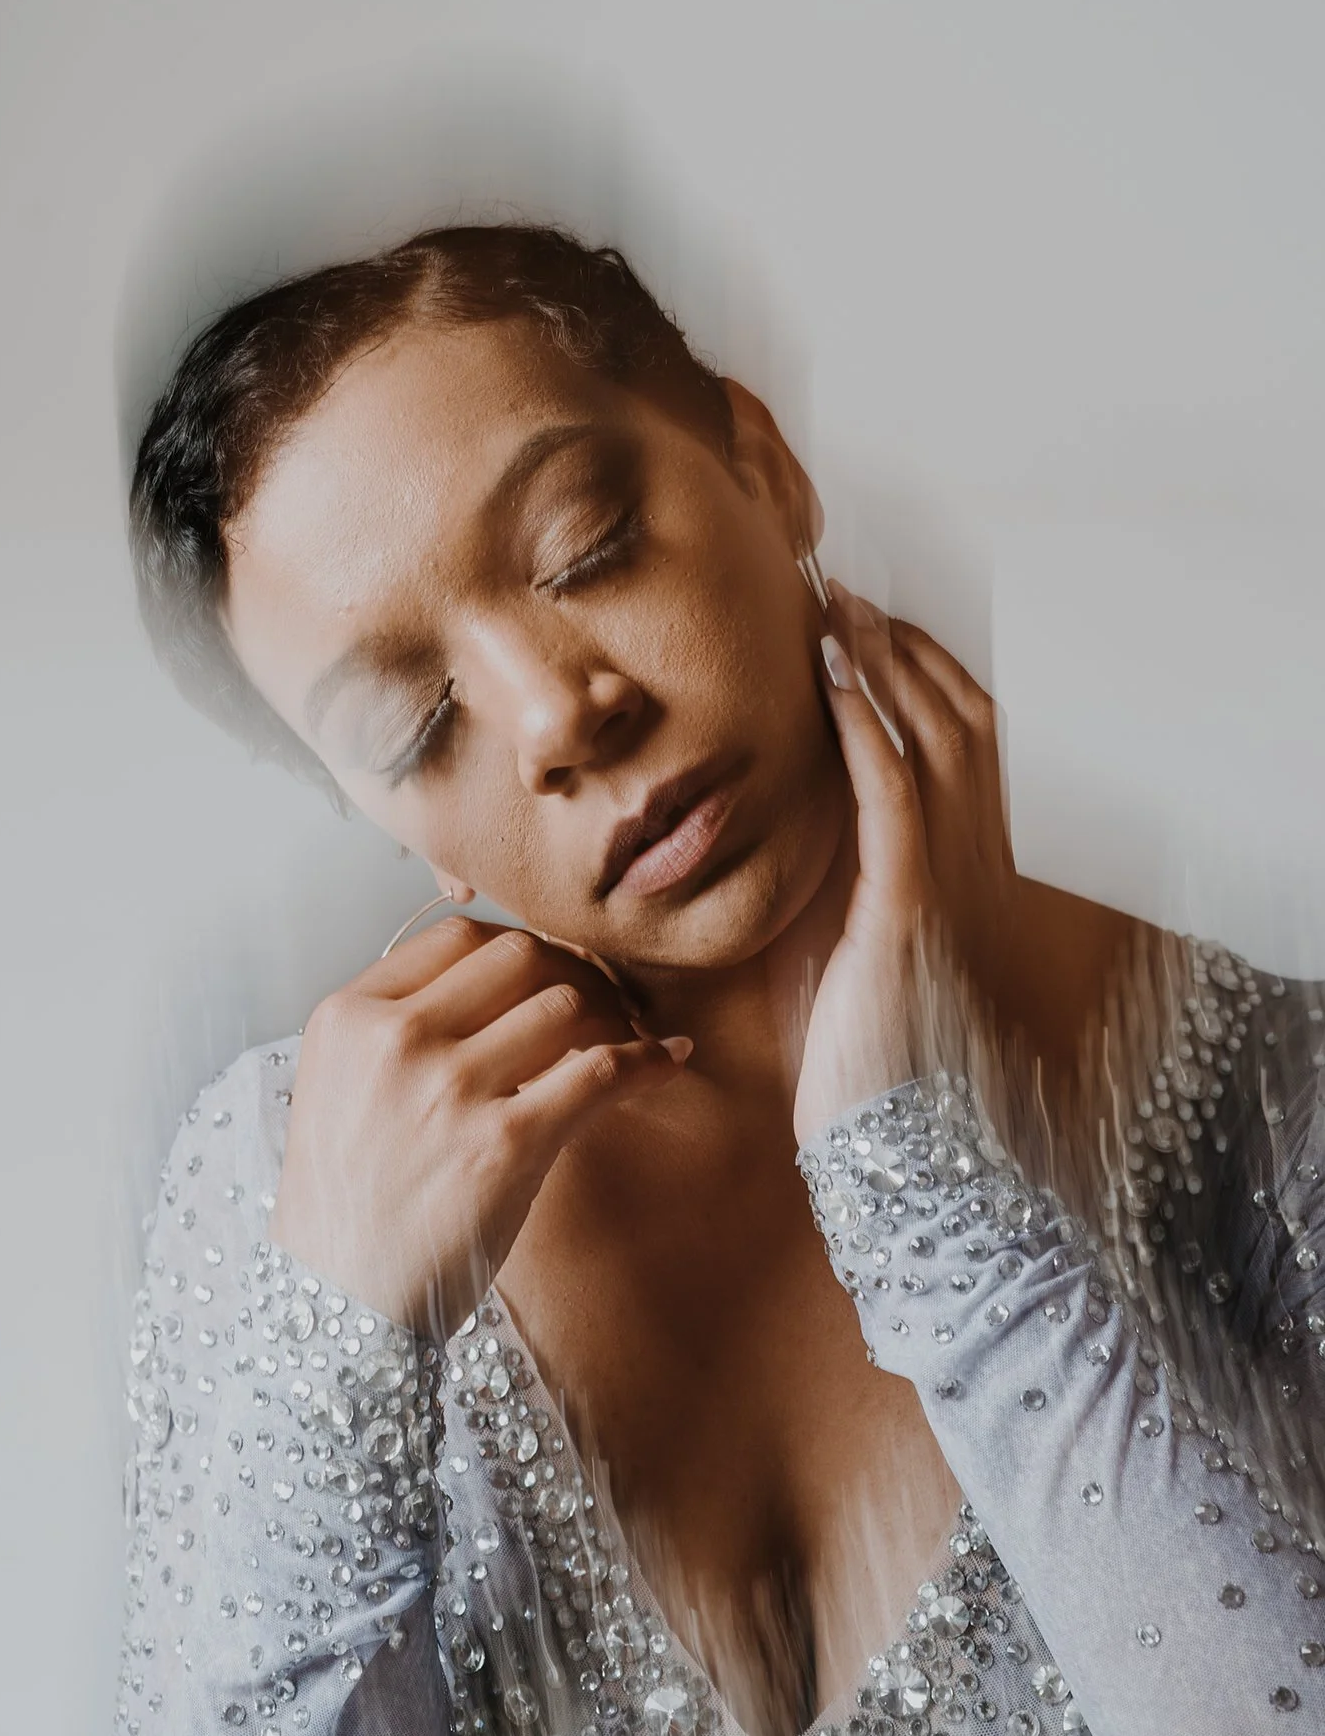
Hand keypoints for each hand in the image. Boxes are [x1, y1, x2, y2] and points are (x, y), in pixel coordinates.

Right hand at [271, 918, 687, 1336]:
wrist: (338, 1306)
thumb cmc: (347, 1203)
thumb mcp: (338, 1088)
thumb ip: (395, 1027)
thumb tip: (497, 980)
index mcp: (348, 1017)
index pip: (458, 938)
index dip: (516, 951)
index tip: (546, 976)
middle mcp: (396, 1040)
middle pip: (519, 957)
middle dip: (570, 973)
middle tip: (599, 1003)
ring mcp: (450, 1090)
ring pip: (566, 1003)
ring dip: (611, 1018)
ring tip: (629, 1039)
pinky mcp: (506, 1145)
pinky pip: (601, 1072)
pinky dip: (647, 1061)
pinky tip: (669, 1061)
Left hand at [794, 584, 1015, 1145]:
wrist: (882, 1143)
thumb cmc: (853, 1056)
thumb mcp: (832, 942)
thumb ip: (819, 874)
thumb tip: (764, 816)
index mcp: (961, 871)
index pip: (960, 744)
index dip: (921, 675)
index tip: (865, 625)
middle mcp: (972, 866)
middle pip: (961, 721)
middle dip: (906, 649)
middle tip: (847, 592)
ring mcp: (948, 884)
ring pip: (938, 740)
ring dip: (887, 666)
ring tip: (838, 610)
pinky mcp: (907, 908)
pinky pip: (895, 795)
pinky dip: (869, 727)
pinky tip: (835, 680)